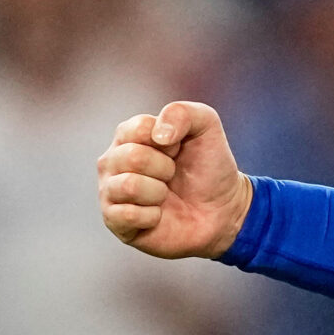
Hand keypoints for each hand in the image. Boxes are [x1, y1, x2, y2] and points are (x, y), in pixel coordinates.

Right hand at [98, 101, 252, 259]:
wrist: (222, 209)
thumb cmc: (208, 166)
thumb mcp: (206, 127)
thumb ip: (182, 113)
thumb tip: (158, 135)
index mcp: (128, 135)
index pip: (138, 128)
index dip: (169, 141)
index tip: (178, 149)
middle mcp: (113, 161)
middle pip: (133, 157)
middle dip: (165, 168)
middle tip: (173, 175)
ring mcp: (111, 191)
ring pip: (129, 186)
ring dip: (159, 192)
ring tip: (165, 194)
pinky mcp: (114, 221)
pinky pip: (127, 215)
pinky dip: (152, 216)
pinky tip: (158, 215)